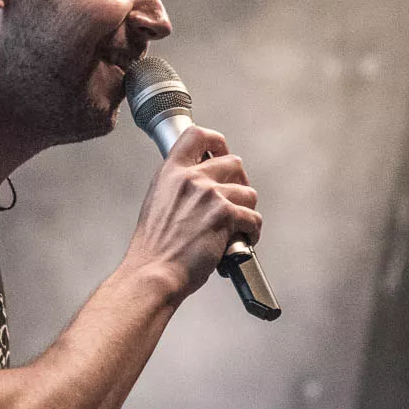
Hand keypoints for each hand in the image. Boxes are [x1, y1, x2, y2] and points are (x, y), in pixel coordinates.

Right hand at [123, 124, 261, 303]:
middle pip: (234, 162)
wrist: (154, 273)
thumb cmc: (154, 248)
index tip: (221, 152)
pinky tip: (242, 240)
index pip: (197, 135)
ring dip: (247, 211)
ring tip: (237, 227)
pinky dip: (252, 231)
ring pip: (249, 193)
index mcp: (171, 172)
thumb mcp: (156, 203)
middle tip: (236, 200)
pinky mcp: (225, 215)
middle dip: (240, 182)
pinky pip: (254, 218)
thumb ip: (177, 186)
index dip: (216, 141)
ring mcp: (210, 194)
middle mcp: (191, 178)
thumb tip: (199, 186)